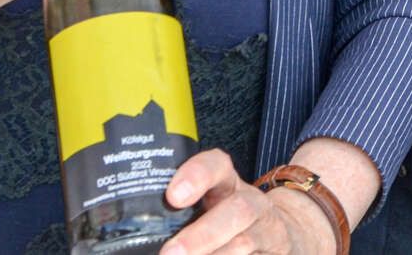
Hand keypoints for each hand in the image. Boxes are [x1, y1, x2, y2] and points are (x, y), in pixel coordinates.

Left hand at [161, 151, 334, 254]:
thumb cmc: (228, 218)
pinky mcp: (274, 254)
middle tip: (170, 253)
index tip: (173, 196)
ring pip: (244, 243)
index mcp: (228, 185)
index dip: (197, 175)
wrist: (281, 233)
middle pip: (236, 211)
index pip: (217, 166)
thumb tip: (130, 231)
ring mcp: (266, 231)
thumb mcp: (211, 204)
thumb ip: (179, 211)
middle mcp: (251, 204)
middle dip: (202, 235)